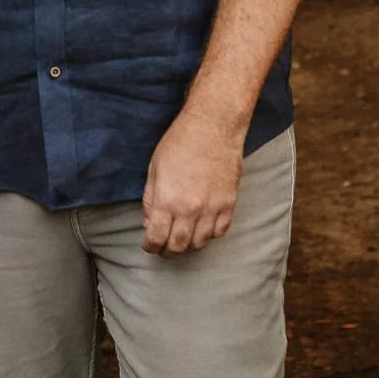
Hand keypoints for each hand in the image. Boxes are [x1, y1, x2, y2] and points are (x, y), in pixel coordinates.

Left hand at [141, 111, 242, 256]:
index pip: (156, 238)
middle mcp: (190, 209)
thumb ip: (150, 200)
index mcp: (167, 200)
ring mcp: (212, 208)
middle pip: (177, 247)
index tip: (149, 245)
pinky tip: (202, 229)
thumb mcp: (154, 168)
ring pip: (199, 243)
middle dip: (167, 251)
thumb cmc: (180, 142)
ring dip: (188, 246)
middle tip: (163, 248)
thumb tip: (150, 223)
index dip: (150, 246)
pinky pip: (219, 232)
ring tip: (182, 241)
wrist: (213, 126)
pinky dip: (209, 236)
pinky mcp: (229, 204)